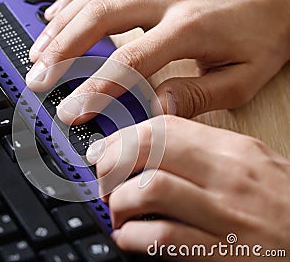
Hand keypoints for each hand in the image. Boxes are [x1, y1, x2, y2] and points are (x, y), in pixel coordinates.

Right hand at [27, 0, 289, 123]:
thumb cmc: (263, 33)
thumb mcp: (244, 75)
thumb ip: (199, 95)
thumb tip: (157, 110)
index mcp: (188, 28)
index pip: (129, 62)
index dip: (95, 89)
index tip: (73, 111)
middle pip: (99, 20)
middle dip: (63, 53)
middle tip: (39, 80)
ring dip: (61, 27)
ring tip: (38, 54)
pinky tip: (56, 15)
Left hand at [86, 115, 289, 260]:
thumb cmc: (283, 205)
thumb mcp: (250, 166)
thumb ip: (202, 155)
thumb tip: (151, 153)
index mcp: (232, 150)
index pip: (163, 127)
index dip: (123, 138)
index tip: (105, 151)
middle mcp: (227, 176)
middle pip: (150, 149)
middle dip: (112, 163)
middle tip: (104, 181)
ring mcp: (225, 214)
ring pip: (150, 189)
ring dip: (120, 201)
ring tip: (118, 211)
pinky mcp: (222, 253)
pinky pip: (163, 238)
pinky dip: (133, 237)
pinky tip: (130, 238)